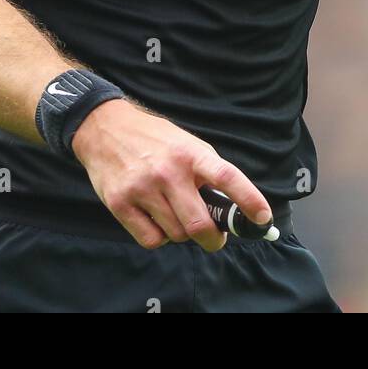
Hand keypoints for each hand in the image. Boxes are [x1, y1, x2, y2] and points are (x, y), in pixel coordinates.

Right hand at [71, 98, 271, 252]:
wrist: (104, 128)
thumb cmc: (153, 139)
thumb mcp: (185, 143)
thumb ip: (206, 171)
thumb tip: (229, 207)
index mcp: (190, 153)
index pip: (226, 177)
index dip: (249, 200)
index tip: (263, 219)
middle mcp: (167, 171)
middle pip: (200, 224)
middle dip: (214, 240)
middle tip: (215, 239)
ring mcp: (142, 188)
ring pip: (177, 235)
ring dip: (182, 234)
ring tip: (175, 216)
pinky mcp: (120, 204)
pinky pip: (151, 240)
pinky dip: (159, 237)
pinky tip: (155, 220)